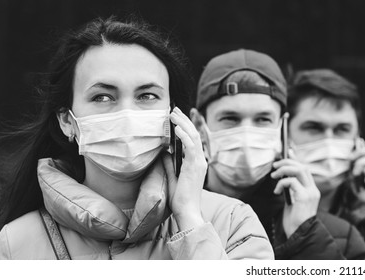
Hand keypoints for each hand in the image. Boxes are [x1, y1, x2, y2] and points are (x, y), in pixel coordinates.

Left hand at [161, 107, 207, 230]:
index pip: (193, 139)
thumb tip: (164, 152)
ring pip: (194, 137)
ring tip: (173, 114)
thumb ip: (170, 164)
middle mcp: (200, 160)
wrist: (187, 211)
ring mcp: (199, 163)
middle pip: (194, 134)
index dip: (185, 126)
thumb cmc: (180, 199)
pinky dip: (184, 136)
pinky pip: (191, 146)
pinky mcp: (195, 166)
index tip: (176, 117)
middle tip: (174, 109)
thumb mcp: (173, 177)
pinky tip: (176, 128)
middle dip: (184, 120)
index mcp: (196, 163)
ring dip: (183, 123)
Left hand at [270, 159, 319, 237]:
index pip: (305, 169)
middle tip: (275, 165)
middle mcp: (313, 189)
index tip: (287, 152)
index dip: (295, 159)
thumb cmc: (294, 221)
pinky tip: (277, 191)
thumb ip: (291, 190)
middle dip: (287, 162)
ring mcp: (310, 192)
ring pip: (298, 170)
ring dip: (284, 169)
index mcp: (311, 190)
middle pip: (302, 166)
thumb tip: (282, 177)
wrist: (299, 234)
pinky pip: (291, 181)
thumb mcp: (292, 201)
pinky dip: (281, 183)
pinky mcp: (304, 197)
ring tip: (274, 175)